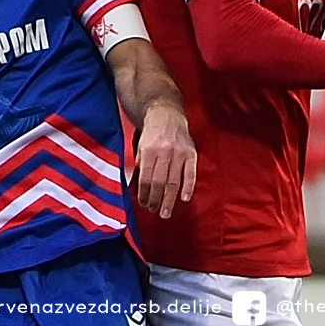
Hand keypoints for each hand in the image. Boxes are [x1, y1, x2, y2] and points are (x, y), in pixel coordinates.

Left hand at [131, 103, 196, 218]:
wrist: (167, 114)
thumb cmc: (151, 133)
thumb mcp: (139, 147)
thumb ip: (137, 166)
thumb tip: (132, 188)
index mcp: (149, 150)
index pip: (146, 179)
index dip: (144, 194)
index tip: (143, 204)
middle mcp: (165, 151)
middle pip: (159, 183)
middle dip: (155, 200)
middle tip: (154, 211)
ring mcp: (180, 152)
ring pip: (174, 181)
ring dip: (169, 199)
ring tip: (165, 212)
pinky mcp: (191, 153)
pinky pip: (191, 173)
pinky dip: (188, 187)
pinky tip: (184, 199)